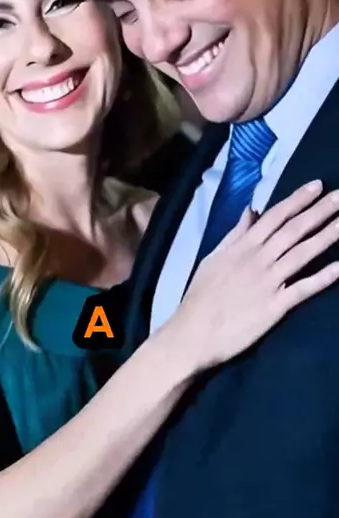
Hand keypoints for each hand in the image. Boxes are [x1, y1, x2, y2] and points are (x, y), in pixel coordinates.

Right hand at [178, 180, 338, 371]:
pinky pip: (303, 288)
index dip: (297, 200)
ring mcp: (268, 282)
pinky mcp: (275, 306)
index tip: (317, 185)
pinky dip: (323, 277)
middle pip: (294, 230)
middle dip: (320, 211)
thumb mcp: (213, 258)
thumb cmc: (201, 296)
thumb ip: (235, 234)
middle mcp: (258, 259)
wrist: (193, 332)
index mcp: (242, 246)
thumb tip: (252, 211)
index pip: (274, 217)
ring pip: (303, 253)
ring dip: (327, 236)